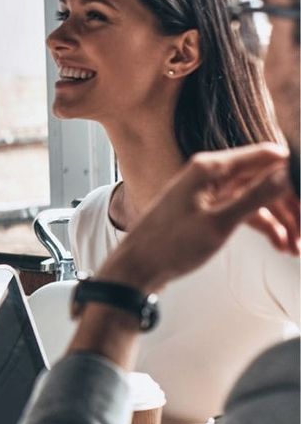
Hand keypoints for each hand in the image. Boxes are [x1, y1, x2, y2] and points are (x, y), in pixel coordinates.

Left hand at [98, 143, 294, 293]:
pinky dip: (264, 226)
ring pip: (258, 197)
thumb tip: (285, 173)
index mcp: (209, 167)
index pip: (265, 156)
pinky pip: (245, 210)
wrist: (139, 267)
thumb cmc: (170, 244)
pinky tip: (281, 245)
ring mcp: (209, 191)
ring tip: (297, 247)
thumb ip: (255, 196)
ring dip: (281, 220)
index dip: (292, 173)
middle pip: (265, 178)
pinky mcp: (209, 208)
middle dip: (290, 204)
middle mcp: (209, 173)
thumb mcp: (220, 222)